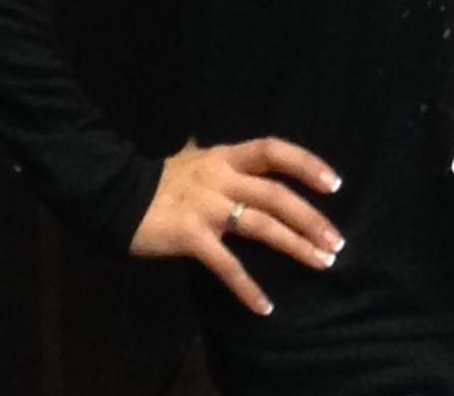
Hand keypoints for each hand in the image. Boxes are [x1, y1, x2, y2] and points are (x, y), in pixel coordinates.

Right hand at [129, 135, 344, 316]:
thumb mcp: (194, 156)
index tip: (334, 183)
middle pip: (277, 194)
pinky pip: (227, 265)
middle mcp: (222, 178)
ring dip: (295, 245)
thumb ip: (218, 155)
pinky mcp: (193, 237)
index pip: (274, 150)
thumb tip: (235, 147)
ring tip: (322, 262)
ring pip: (262, 225)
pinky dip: (247, 287)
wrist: (117, 198)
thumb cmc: (160, 180)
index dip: (306, 164)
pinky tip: (265, 306)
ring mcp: (208, 207)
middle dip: (311, 218)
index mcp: (226, 156)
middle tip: (336, 241)